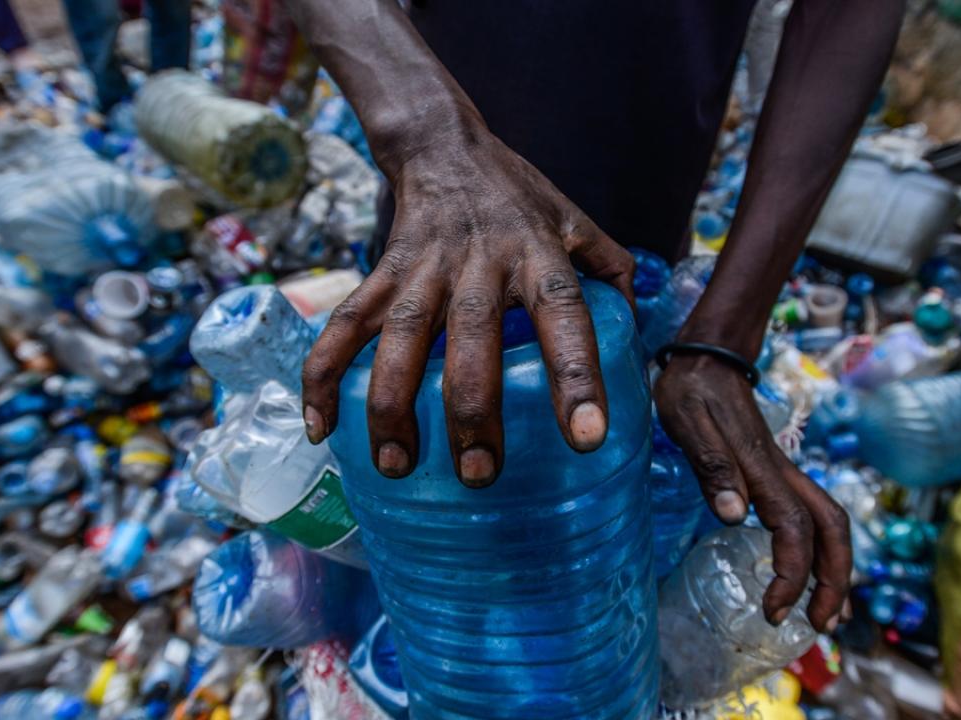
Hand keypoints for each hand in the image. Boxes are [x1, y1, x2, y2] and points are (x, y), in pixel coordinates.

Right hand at [301, 119, 635, 486]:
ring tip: (396, 465)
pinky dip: (324, 376)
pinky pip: (345, 327)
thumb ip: (612, 274)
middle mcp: (479, 262)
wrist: (443, 144)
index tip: (587, 437)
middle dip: (472, 411)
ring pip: (401, 340)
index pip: (565, 315)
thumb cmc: (520, 198)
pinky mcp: (380, 273)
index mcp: (539, 254)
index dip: (577, 375)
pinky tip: (323, 428)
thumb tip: (636, 339)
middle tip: (478, 474)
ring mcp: (422, 268)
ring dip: (392, 406)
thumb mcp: (577, 221)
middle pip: (473, 340)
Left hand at [654, 355, 851, 631]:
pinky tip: (803, 571)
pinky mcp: (774, 472)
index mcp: (762, 468)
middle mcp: (782, 473)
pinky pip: (810, 515)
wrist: (707, 354)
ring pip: (828, 522)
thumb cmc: (692, 388)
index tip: (772, 609)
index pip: (795, 529)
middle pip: (833, 529)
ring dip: (833, 568)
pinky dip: (818, 549)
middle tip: (818, 626)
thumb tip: (734, 517)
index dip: (792, 574)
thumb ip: (712, 467)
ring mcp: (782, 472)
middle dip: (834, 581)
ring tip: (821, 612)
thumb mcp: (688, 421)